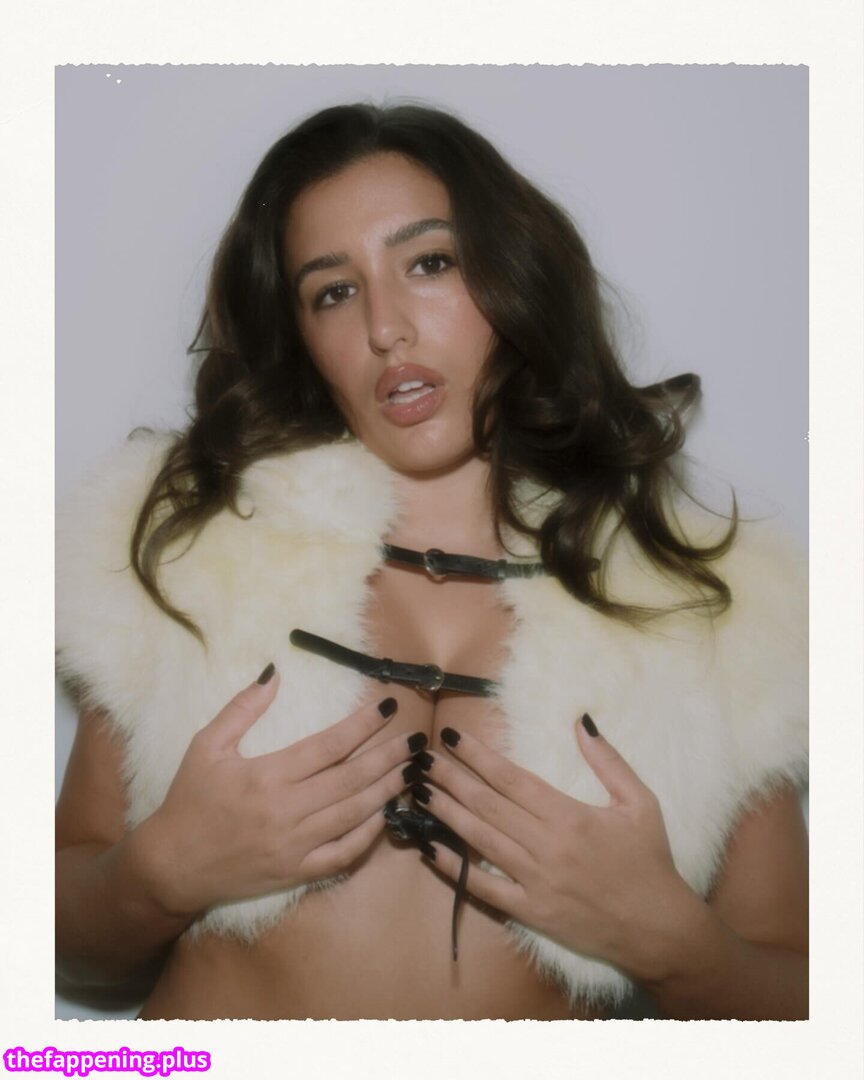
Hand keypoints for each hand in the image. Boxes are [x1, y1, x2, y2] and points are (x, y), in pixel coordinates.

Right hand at [134, 666, 412, 917]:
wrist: (171, 866)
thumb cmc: (189, 801)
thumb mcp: (206, 746)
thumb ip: (241, 709)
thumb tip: (274, 673)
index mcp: (267, 775)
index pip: (329, 745)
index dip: (363, 725)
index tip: (387, 707)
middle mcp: (287, 810)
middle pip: (351, 778)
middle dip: (388, 756)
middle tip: (416, 740)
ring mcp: (295, 845)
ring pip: (354, 814)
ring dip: (386, 790)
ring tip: (410, 770)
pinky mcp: (297, 872)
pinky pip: (342, 854)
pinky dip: (368, 835)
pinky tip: (383, 815)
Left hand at [415, 718, 695, 975]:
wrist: (659, 929)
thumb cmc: (650, 861)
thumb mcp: (641, 803)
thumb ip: (609, 761)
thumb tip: (581, 721)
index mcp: (570, 817)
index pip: (512, 779)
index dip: (479, 757)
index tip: (454, 737)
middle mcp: (547, 847)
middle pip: (487, 805)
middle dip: (451, 779)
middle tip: (422, 759)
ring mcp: (535, 882)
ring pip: (480, 842)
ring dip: (446, 814)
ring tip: (419, 793)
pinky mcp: (530, 912)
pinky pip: (485, 889)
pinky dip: (456, 869)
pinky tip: (431, 850)